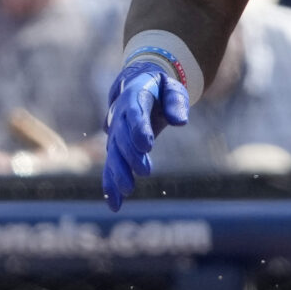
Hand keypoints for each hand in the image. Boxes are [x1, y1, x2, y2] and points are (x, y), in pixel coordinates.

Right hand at [102, 58, 189, 209]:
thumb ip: (176, 102)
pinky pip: (110, 167)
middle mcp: (119, 117)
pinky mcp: (116, 148)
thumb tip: (180, 121)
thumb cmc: (161, 88)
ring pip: (113, 155)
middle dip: (132, 155)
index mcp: (134, 98)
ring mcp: (115, 133)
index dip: (139, 129)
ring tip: (127, 191)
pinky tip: (115, 204)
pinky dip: (110, 186)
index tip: (147, 145)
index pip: (135, 113)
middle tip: (145, 172)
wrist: (138, 85)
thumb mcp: (173, 88)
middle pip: (122, 137)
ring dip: (118, 173)